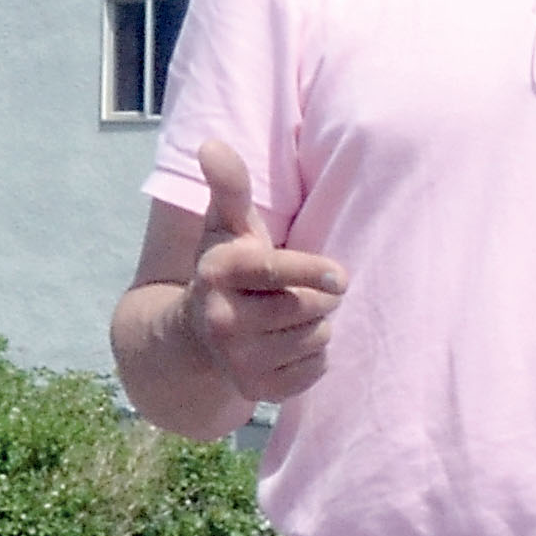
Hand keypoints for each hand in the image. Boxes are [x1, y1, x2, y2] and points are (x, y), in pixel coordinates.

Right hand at [182, 142, 347, 405]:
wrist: (194, 337)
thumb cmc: (226, 269)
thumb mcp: (225, 227)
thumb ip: (229, 187)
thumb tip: (212, 144)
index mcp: (218, 273)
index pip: (275, 273)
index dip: (313, 273)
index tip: (341, 277)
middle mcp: (222, 321)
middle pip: (310, 308)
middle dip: (319, 295)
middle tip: (300, 290)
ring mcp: (237, 361)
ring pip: (317, 338)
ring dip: (316, 325)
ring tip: (288, 316)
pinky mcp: (257, 391)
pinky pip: (316, 369)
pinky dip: (313, 356)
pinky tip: (287, 344)